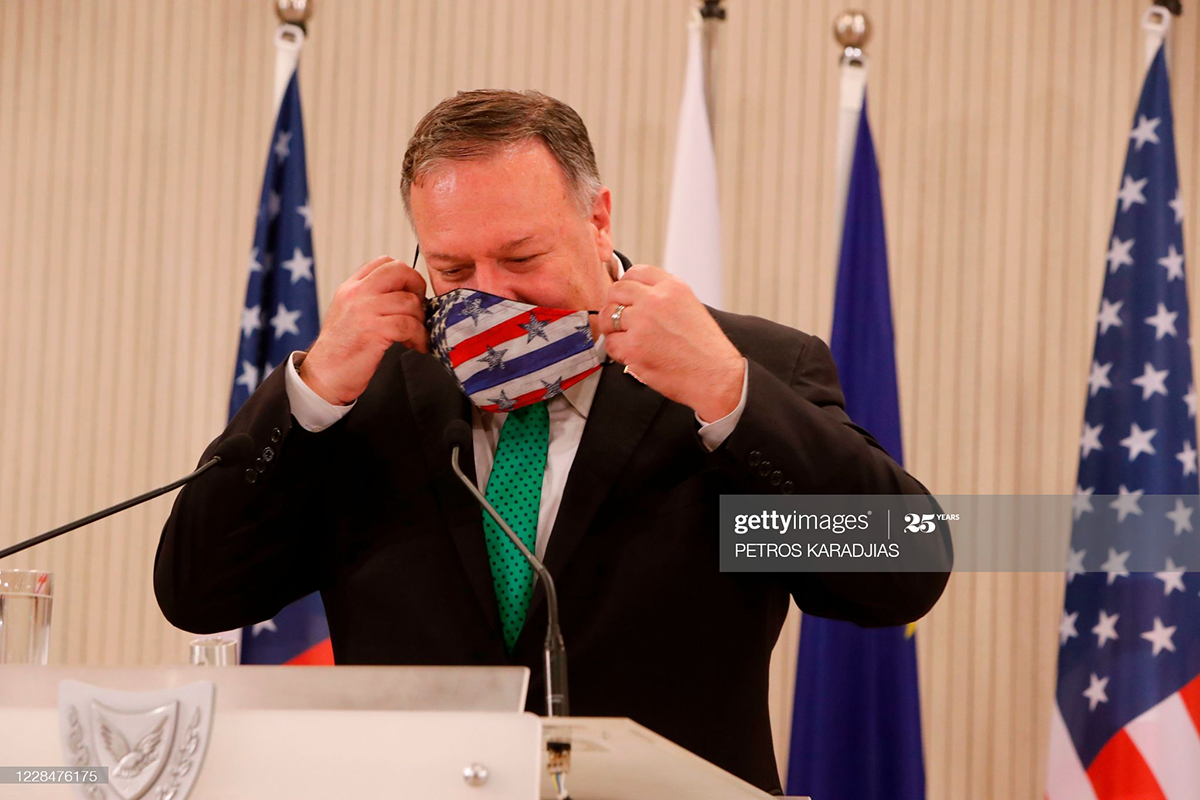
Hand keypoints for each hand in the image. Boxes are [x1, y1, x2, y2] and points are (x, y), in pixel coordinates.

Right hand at [299, 255, 427, 404]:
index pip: (384, 262)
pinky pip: (409, 325)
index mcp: (351, 287)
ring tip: (415, 335)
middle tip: (419, 308)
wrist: (324, 376)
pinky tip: (416, 345)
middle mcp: (357, 293)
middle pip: (399, 271)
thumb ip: (371, 299)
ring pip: (409, 301)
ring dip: (420, 320)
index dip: (405, 274)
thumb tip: (405, 294)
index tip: (410, 293)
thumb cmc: (341, 351)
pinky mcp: (374, 330)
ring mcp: (364, 310)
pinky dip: (419, 336)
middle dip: (418, 287)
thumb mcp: (350, 314)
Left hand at [598, 265, 743, 420]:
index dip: (627, 286)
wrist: (716, 376)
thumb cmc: (706, 350)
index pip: (635, 272)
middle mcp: (656, 300)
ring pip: (608, 316)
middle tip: (621, 320)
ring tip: (628, 339)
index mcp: (673, 287)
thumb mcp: (691, 307)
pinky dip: (617, 351)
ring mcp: (643, 322)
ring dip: (614, 329)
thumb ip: (665, 298)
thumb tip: (638, 298)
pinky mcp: (633, 347)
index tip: (626, 297)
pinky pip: (610, 343)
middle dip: (615, 305)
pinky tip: (633, 355)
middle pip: (617, 291)